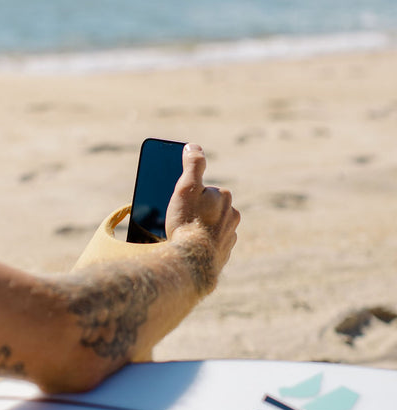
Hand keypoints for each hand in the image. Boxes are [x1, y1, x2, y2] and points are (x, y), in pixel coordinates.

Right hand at [166, 143, 239, 270]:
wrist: (193, 262)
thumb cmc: (188, 223)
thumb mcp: (186, 188)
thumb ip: (193, 165)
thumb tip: (194, 147)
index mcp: (225, 198)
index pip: (205, 190)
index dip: (189, 195)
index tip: (179, 204)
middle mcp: (233, 216)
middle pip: (209, 208)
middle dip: (195, 211)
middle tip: (177, 219)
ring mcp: (229, 236)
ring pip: (211, 227)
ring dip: (199, 228)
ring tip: (180, 235)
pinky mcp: (223, 254)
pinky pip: (211, 245)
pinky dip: (201, 245)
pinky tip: (188, 249)